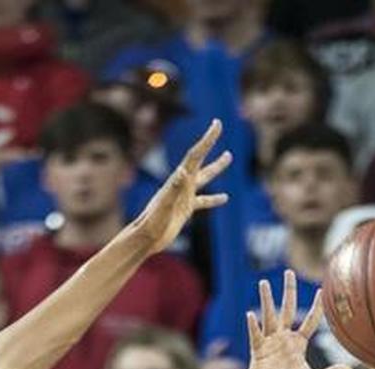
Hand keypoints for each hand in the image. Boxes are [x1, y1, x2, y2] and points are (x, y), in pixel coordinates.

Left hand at [137, 120, 230, 254]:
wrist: (146, 238)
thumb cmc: (153, 222)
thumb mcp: (165, 205)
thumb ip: (174, 188)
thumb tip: (183, 171)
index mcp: (179, 180)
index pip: (196, 154)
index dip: (208, 139)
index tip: (217, 124)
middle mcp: (182, 184)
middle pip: (200, 159)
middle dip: (210, 143)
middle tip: (218, 126)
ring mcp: (184, 196)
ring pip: (205, 177)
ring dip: (216, 167)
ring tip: (229, 156)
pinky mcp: (186, 209)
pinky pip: (203, 201)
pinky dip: (214, 199)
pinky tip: (225, 198)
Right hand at [247, 275, 349, 368]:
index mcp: (298, 344)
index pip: (310, 320)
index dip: (316, 307)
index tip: (321, 291)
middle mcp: (284, 338)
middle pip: (287, 309)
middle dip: (288, 291)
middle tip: (289, 272)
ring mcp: (270, 343)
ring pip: (269, 316)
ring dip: (266, 300)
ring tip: (263, 283)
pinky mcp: (258, 351)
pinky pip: (256, 336)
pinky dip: (253, 326)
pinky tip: (250, 315)